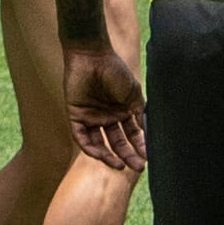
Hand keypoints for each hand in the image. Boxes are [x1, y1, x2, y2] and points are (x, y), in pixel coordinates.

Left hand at [64, 41, 147, 171]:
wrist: (93, 57)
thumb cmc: (115, 71)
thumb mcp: (133, 93)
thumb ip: (138, 113)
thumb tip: (145, 133)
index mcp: (123, 111)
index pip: (132, 134)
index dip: (140, 146)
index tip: (147, 157)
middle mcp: (107, 117)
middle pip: (118, 142)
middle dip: (128, 155)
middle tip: (138, 167)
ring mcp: (92, 117)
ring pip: (101, 143)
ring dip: (109, 156)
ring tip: (120, 166)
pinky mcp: (76, 116)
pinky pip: (82, 137)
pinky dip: (90, 147)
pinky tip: (101, 155)